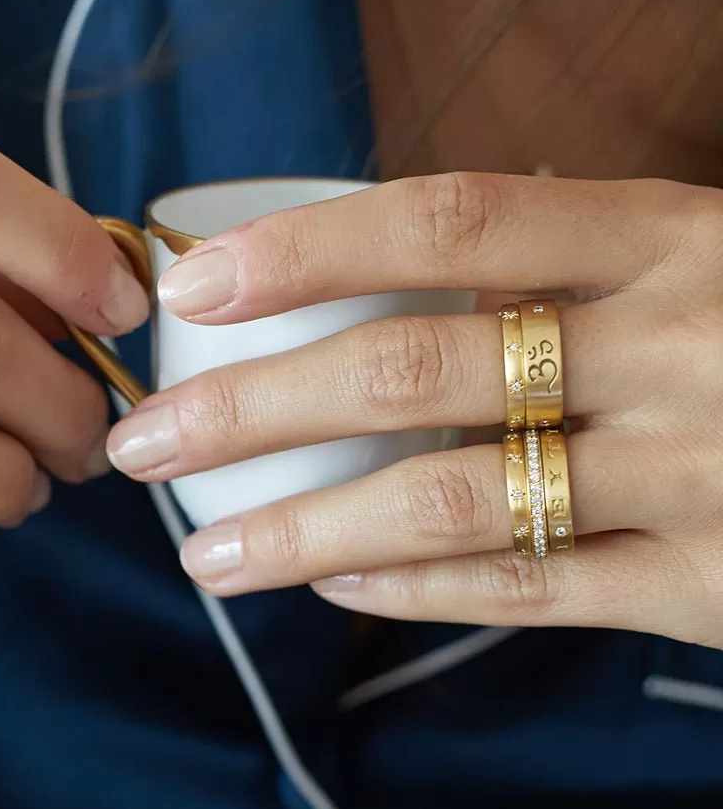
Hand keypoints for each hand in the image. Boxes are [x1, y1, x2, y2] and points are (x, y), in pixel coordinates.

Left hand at [106, 172, 722, 648]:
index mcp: (669, 235)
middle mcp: (679, 344)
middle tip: (142, 448)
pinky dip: (413, 586)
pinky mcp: (715, 584)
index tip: (190, 287)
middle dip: (253, 412)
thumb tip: (363, 265)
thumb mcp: (692, 253)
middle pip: (413, 372)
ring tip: (204, 552)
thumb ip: (558, 256)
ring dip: (302, 527)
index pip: (451, 221)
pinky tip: (329, 579)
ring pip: (449, 501)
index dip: (309, 248)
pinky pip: (528, 587)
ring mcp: (701, 471)